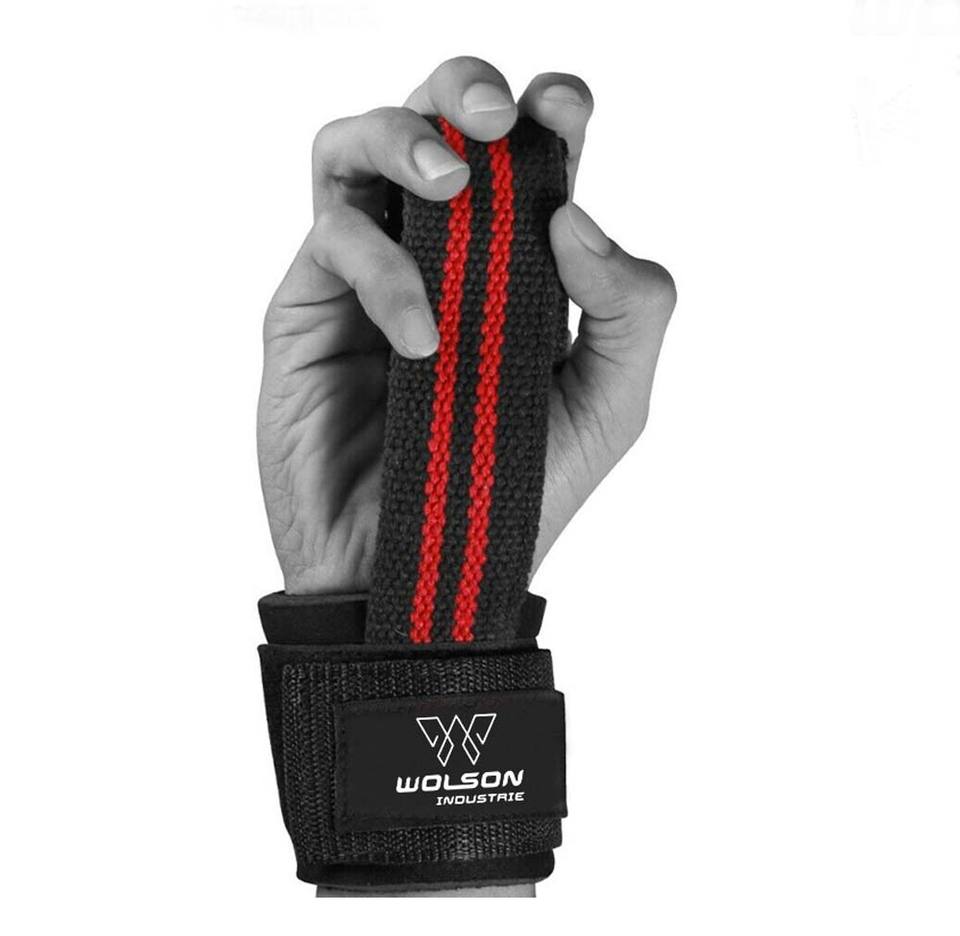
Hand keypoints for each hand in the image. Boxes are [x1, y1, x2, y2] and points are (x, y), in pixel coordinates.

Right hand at [258, 57, 675, 594]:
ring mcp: (369, 276)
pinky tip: (422, 341)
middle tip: (494, 120)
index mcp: (517, 267)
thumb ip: (631, 307)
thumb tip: (576, 213)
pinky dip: (384, 272)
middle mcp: (441, 256)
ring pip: (356, 147)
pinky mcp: (309, 309)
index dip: (546, 110)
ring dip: (404, 138)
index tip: (563, 112)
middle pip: (433, 119)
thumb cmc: (517, 492)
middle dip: (462, 88)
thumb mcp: (610, 406)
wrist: (420, 576)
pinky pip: (334, 239)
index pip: (525, 157)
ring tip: (451, 185)